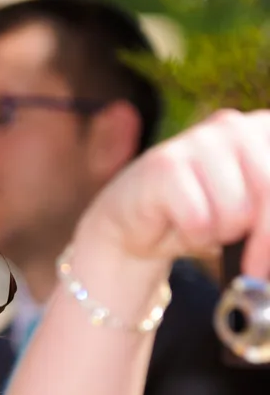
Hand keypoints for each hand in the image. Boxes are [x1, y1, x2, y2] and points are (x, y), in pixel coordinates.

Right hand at [77, 109, 269, 277]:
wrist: (138, 222)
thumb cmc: (204, 216)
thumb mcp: (254, 215)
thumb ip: (269, 219)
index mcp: (266, 131)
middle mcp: (237, 126)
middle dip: (264, 240)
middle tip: (253, 269)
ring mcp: (200, 140)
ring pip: (235, 211)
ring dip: (220, 234)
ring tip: (204, 228)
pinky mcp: (165, 163)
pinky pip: (199, 219)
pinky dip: (193, 236)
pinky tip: (180, 226)